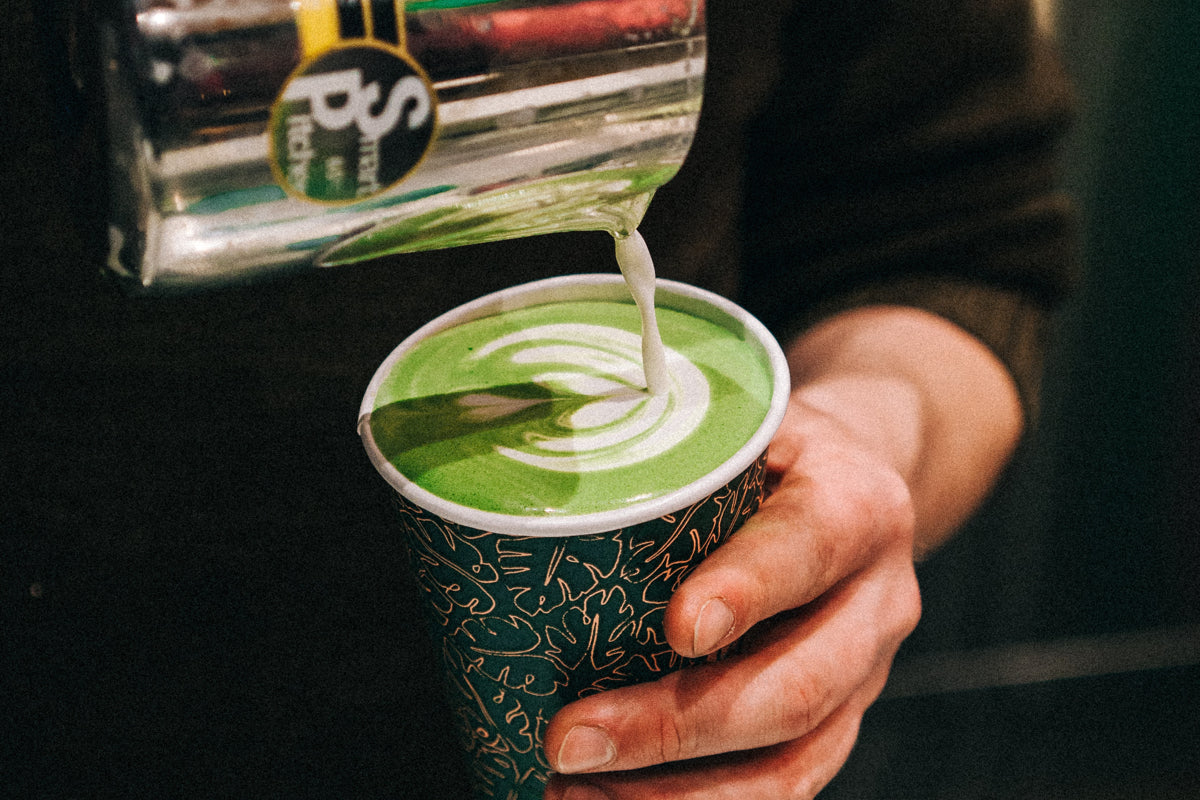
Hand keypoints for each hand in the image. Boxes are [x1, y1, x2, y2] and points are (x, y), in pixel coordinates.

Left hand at [542, 306, 1023, 799]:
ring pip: (793, 762)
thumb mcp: (746, 424)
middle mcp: (877, 601)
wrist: (859, 484)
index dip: (747, 591)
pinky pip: (785, 785)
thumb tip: (542, 483)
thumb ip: (681, 455)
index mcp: (856, 505)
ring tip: (572, 792)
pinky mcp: (841, 722)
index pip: (809, 547)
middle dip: (674, 728)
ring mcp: (866, 676)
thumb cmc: (773, 454)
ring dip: (678, 794)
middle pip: (796, 686)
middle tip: (567, 741)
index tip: (676, 628)